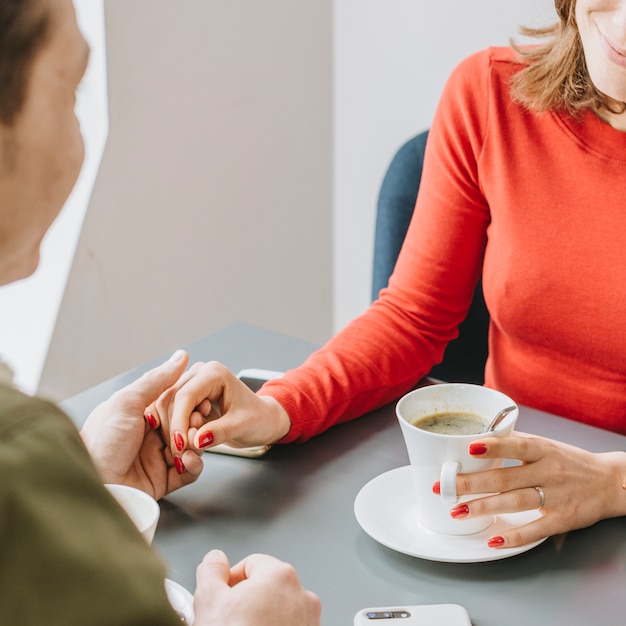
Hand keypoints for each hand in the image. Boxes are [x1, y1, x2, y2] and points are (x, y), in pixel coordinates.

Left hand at [80, 350, 202, 498]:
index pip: (176, 402)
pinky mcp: (164, 480)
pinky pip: (189, 471)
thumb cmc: (101, 443)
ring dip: (197, 443)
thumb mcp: (127, 402)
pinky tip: (188, 460)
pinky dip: (194, 465)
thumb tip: (180, 357)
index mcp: (141, 413)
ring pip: (192, 446)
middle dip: (196, 423)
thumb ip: (156, 380)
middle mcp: (151, 434)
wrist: (94, 485)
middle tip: (195, 424)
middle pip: (187, 423)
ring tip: (190, 443)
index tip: (200, 402)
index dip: (190, 402)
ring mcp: (158, 457)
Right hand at [148, 361, 290, 457]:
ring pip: (168, 409)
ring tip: (192, 447)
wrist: (262, 420)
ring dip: (175, 431)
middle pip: (172, 401)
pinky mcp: (188, 398)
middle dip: (176, 429)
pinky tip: (188, 443)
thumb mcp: (242, 426)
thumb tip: (196, 440)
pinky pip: (171, 415)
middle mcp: (199, 374)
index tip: (180, 445)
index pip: (186, 396)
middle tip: (185, 452)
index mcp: (214, 373)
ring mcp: (192, 385)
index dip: (179, 422)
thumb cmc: (258, 418)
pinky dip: (176, 431)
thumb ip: (220, 432)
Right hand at [193, 550, 320, 625]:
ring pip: (278, 609)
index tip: (220, 596)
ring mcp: (309, 621)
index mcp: (280, 575)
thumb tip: (214, 560)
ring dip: (260, 617)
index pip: (251, 564)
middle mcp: (302, 595)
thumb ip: (212, 571)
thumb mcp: (209, 601)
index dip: (230, 580)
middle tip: (228, 618)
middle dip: (246, 600)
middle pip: (267, 586)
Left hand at [447, 432, 625, 547]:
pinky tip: (492, 538)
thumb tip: (480, 439)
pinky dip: (513, 536)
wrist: (610, 482)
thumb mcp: (547, 445)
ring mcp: (555, 497)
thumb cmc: (571, 461)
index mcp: (543, 450)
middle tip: (444, 487)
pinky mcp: (562, 520)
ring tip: (458, 511)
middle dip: (471, 483)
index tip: (469, 448)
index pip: (516, 446)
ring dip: (483, 508)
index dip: (493, 447)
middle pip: (505, 478)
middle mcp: (548, 472)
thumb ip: (516, 443)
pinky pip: (534, 530)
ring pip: (514, 503)